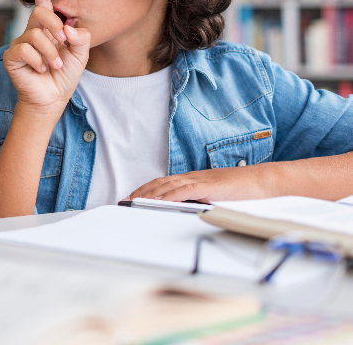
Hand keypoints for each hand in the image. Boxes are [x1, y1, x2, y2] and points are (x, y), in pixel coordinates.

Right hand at [2, 0, 90, 113]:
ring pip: (35, 35)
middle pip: (40, 13)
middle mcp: (32, 32)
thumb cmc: (63, 76)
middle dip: (54, 25)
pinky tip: (40, 70)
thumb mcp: (81, 55)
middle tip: (64, 41)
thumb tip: (68, 27)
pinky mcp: (12, 56)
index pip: (43, 3)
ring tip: (54, 66)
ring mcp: (20, 44)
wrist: (52, 98)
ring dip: (50, 53)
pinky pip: (25, 49)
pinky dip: (38, 61)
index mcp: (47, 29)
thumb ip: (81, 38)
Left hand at [128, 165, 276, 202]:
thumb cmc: (242, 189)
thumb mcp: (215, 196)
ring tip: (134, 202)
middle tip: (124, 201)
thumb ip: (200, 200)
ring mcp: (199, 180)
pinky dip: (168, 196)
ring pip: (168, 186)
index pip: (163, 183)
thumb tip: (188, 209)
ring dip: (149, 194)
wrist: (263, 180)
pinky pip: (184, 190)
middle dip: (140, 192)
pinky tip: (158, 202)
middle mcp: (192, 177)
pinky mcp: (208, 186)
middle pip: (159, 183)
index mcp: (193, 179)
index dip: (145, 190)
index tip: (131, 198)